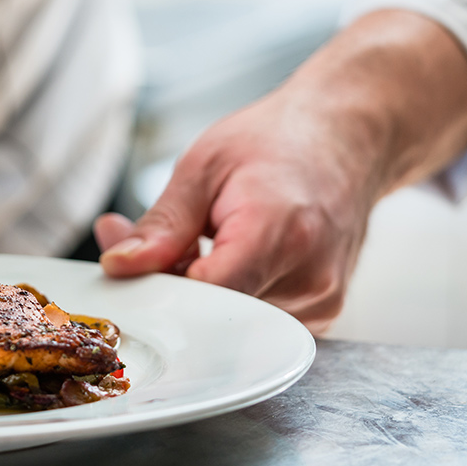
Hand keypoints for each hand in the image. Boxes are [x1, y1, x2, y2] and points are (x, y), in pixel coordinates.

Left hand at [96, 9, 466, 332]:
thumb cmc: (279, 141)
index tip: (130, 270)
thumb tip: (119, 266)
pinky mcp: (321, 314)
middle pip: (214, 318)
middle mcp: (309, 277)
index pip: (204, 296)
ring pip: (231, 328)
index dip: (158, 290)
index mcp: (280, 232)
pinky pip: (254, 325)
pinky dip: (226, 300)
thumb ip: (161, 225)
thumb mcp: (204, 166)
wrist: (348, 138)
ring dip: (195, 297)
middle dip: (168, 291)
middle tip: (147, 251)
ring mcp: (321, 302)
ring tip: (194, 246)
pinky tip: (221, 263)